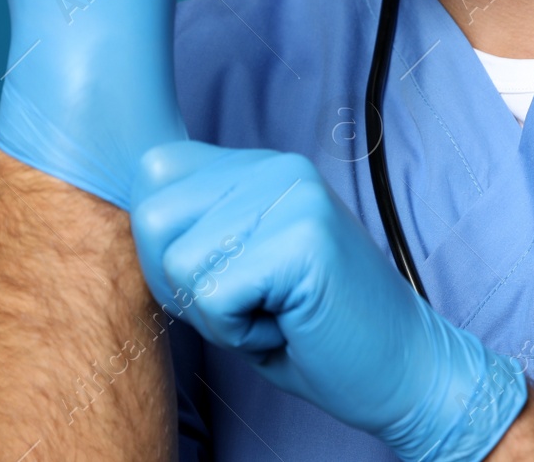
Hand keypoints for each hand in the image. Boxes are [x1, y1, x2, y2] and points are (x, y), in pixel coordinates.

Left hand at [130, 141, 528, 460]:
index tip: (224, 278)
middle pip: (153, 217)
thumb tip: (130, 216)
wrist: (403, 367)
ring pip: (179, 262)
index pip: (153, 174)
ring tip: (275, 312)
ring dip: (215, 313)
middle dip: (180, 283)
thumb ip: (199, 229)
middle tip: (249, 302)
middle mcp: (278, 166)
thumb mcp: (244, 264)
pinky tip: (289, 325)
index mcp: (261, 165)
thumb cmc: (315, 330)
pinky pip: (213, 296)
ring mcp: (295, 195)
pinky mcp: (304, 239)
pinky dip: (240, 332)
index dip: (163, 248)